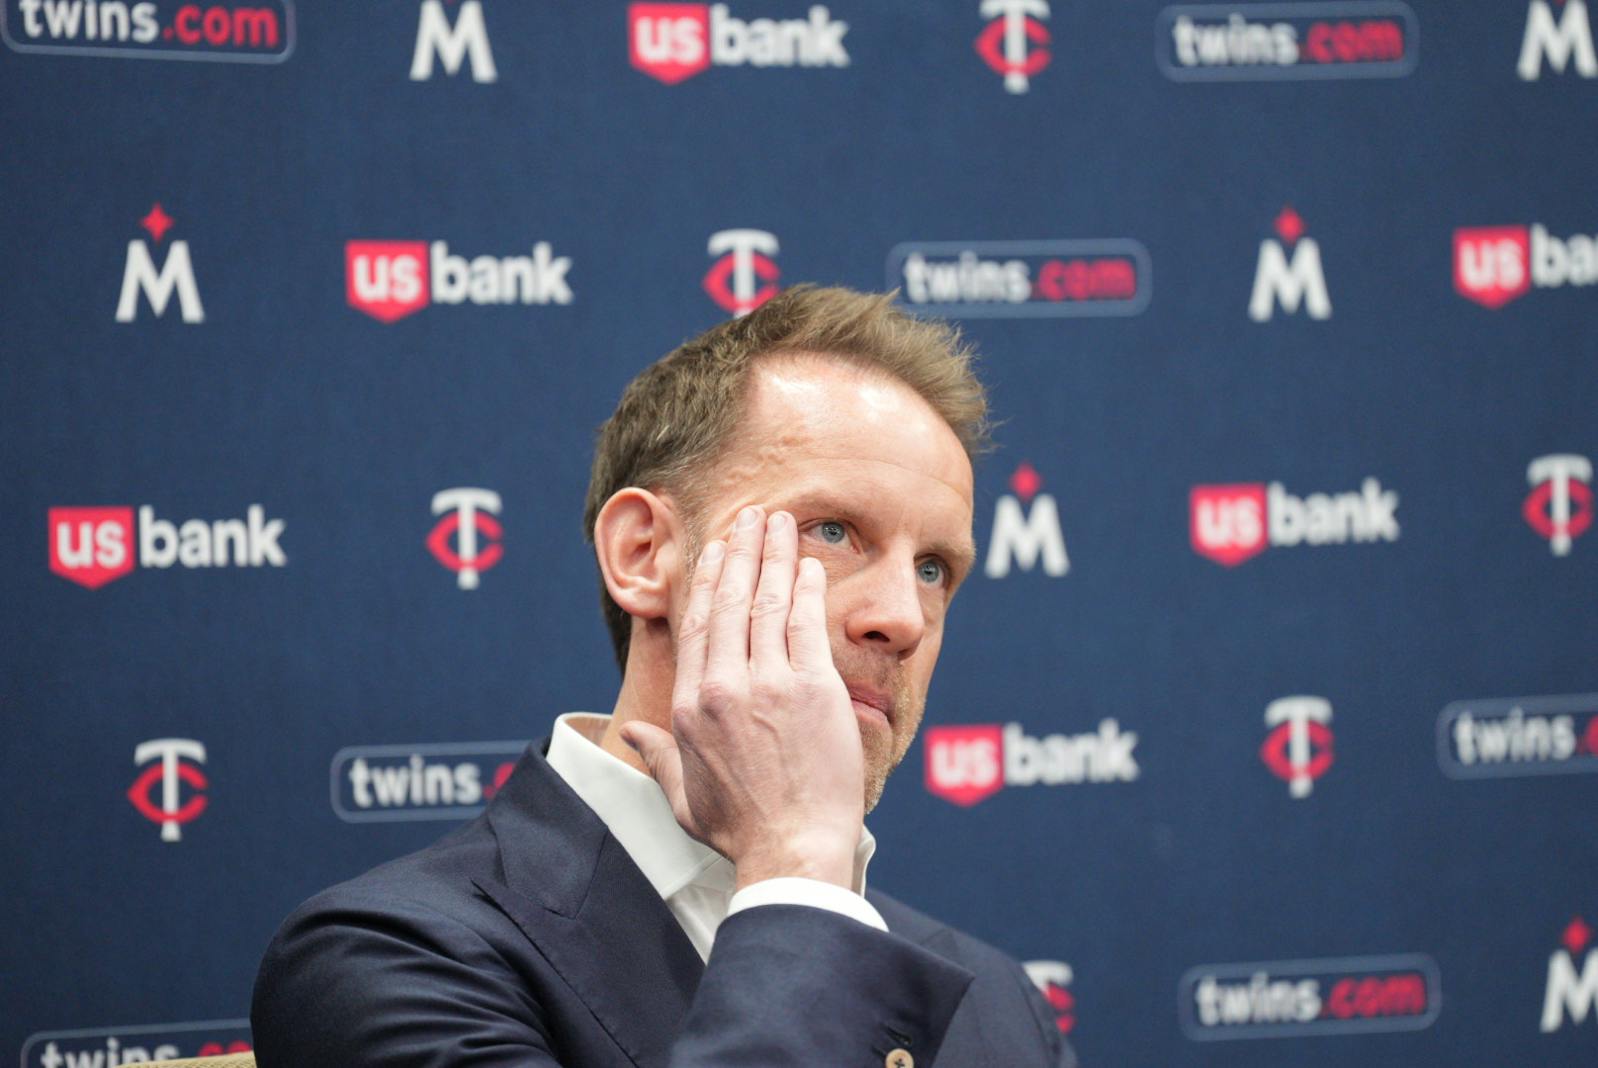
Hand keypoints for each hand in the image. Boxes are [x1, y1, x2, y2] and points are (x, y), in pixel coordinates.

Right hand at [621, 506, 863, 889]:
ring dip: (774, 556)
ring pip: (768, 604)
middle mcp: (724, 687)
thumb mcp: (683, 795)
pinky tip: (809, 565)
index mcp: (690, 707)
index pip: (698, 627)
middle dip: (741, 552)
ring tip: (780, 523)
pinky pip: (806, 626)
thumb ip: (657, 756)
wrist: (792, 849)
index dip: (708, 582)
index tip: (717, 551)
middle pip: (730, 603)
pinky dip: (807, 590)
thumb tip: (630, 737)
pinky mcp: (813, 690)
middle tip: (750, 517)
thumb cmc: (741, 830)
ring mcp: (769, 685)